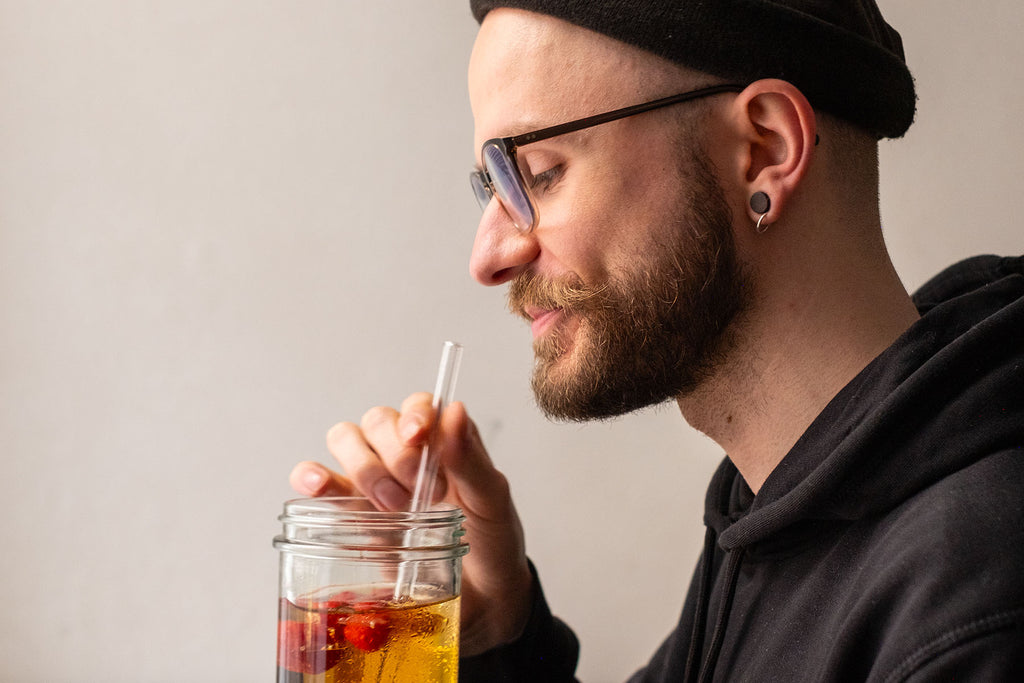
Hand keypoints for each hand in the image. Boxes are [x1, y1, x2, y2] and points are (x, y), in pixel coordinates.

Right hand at [289, 394, 533, 655]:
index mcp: (444, 442)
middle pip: (377, 421)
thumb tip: (456, 412)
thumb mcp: (492, 503)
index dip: (413, 414)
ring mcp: (375, 481)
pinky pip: (318, 481)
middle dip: (394, 455)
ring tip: (389, 506)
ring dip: (362, 467)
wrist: (481, 601)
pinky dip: (311, 477)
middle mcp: (405, 454)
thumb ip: (472, 461)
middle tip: (420, 494)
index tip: (418, 437)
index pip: (417, 405)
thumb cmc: (492, 544)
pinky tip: (318, 488)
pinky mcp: (350, 512)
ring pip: (346, 441)